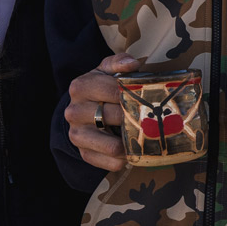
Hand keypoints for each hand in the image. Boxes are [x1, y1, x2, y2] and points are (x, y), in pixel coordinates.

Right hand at [65, 54, 138, 170]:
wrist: (80, 112)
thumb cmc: (99, 89)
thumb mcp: (105, 71)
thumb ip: (118, 63)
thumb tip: (133, 64)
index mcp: (80, 86)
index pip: (113, 90)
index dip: (134, 94)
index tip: (148, 96)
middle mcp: (74, 112)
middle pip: (116, 117)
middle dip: (137, 118)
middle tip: (153, 117)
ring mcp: (78, 135)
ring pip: (114, 146)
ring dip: (132, 142)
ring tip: (143, 134)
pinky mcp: (85, 154)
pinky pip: (113, 162)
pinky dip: (127, 158)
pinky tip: (132, 148)